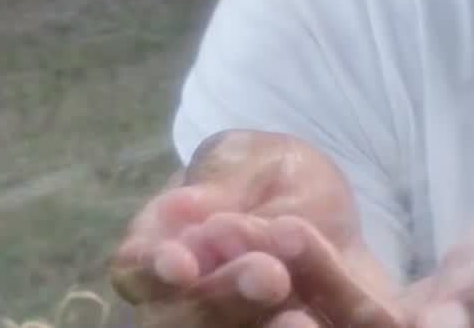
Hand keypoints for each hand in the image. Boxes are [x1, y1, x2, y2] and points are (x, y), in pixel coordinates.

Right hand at [107, 130, 405, 327]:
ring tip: (296, 302)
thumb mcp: (250, 162)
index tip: (178, 261)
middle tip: (266, 273)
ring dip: (266, 324)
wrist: (325, 206)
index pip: (140, 271)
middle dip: (227, 295)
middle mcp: (186, 307)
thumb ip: (220, 187)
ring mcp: (240, 326)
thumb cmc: (267, 176)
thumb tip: (180, 209)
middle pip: (191, 316)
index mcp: (160, 255)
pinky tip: (334, 319)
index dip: (154, 270)